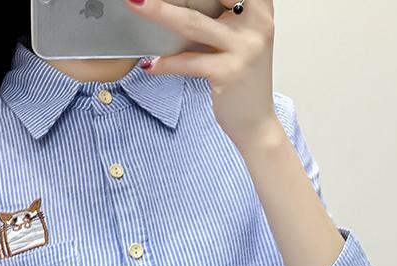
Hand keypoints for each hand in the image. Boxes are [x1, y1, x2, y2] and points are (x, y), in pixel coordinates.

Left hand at [125, 0, 279, 147]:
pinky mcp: (228, 73)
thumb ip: (222, 17)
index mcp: (260, 9)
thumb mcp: (240, 40)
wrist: (256, 123)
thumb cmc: (242, 80)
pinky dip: (165, 63)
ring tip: (136, 4)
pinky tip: (150, 65)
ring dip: (159, 12)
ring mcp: (244, 48)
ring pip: (193, 23)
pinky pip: (189, 62)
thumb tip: (178, 4)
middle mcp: (256, 24)